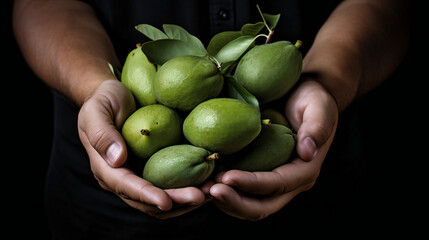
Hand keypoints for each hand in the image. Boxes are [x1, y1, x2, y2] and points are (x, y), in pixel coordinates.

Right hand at [77, 80, 208, 218]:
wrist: (114, 95)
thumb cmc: (103, 100)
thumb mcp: (97, 111)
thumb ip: (102, 134)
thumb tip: (117, 160)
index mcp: (106, 169)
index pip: (127, 188)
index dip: (147, 196)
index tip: (166, 202)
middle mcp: (124, 180)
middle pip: (149, 201)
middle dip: (176, 201)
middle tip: (201, 196)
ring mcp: (142, 176)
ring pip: (164, 199)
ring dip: (187, 200)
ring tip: (212, 191)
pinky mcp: (157, 169)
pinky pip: (173, 185)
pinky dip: (191, 187)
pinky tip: (210, 181)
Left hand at [206, 80, 337, 219]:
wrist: (300, 95)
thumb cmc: (311, 98)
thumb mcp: (320, 106)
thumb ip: (317, 127)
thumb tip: (307, 152)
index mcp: (304, 170)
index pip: (278, 185)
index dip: (252, 184)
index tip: (226, 177)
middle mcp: (289, 183)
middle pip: (261, 206)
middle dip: (234, 202)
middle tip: (208, 191)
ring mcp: (272, 182)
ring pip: (247, 205)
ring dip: (224, 201)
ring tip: (200, 189)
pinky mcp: (257, 175)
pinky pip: (239, 192)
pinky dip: (221, 190)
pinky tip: (202, 181)